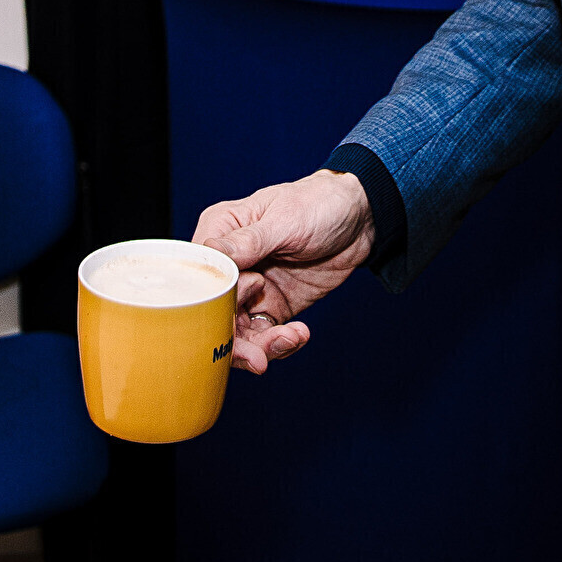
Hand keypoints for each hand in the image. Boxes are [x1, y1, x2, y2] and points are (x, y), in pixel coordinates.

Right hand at [192, 170, 374, 374]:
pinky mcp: (273, 305)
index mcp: (221, 232)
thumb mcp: (285, 220)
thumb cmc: (318, 203)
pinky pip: (265, 335)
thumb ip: (249, 241)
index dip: (213, 304)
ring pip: (239, 331)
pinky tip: (299, 335)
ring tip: (290, 340)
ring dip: (261, 346)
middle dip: (236, 339)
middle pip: (216, 312)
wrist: (360, 217)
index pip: (201, 277)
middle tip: (258, 357)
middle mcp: (231, 264)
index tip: (234, 318)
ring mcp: (251, 287)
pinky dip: (279, 343)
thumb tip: (212, 252)